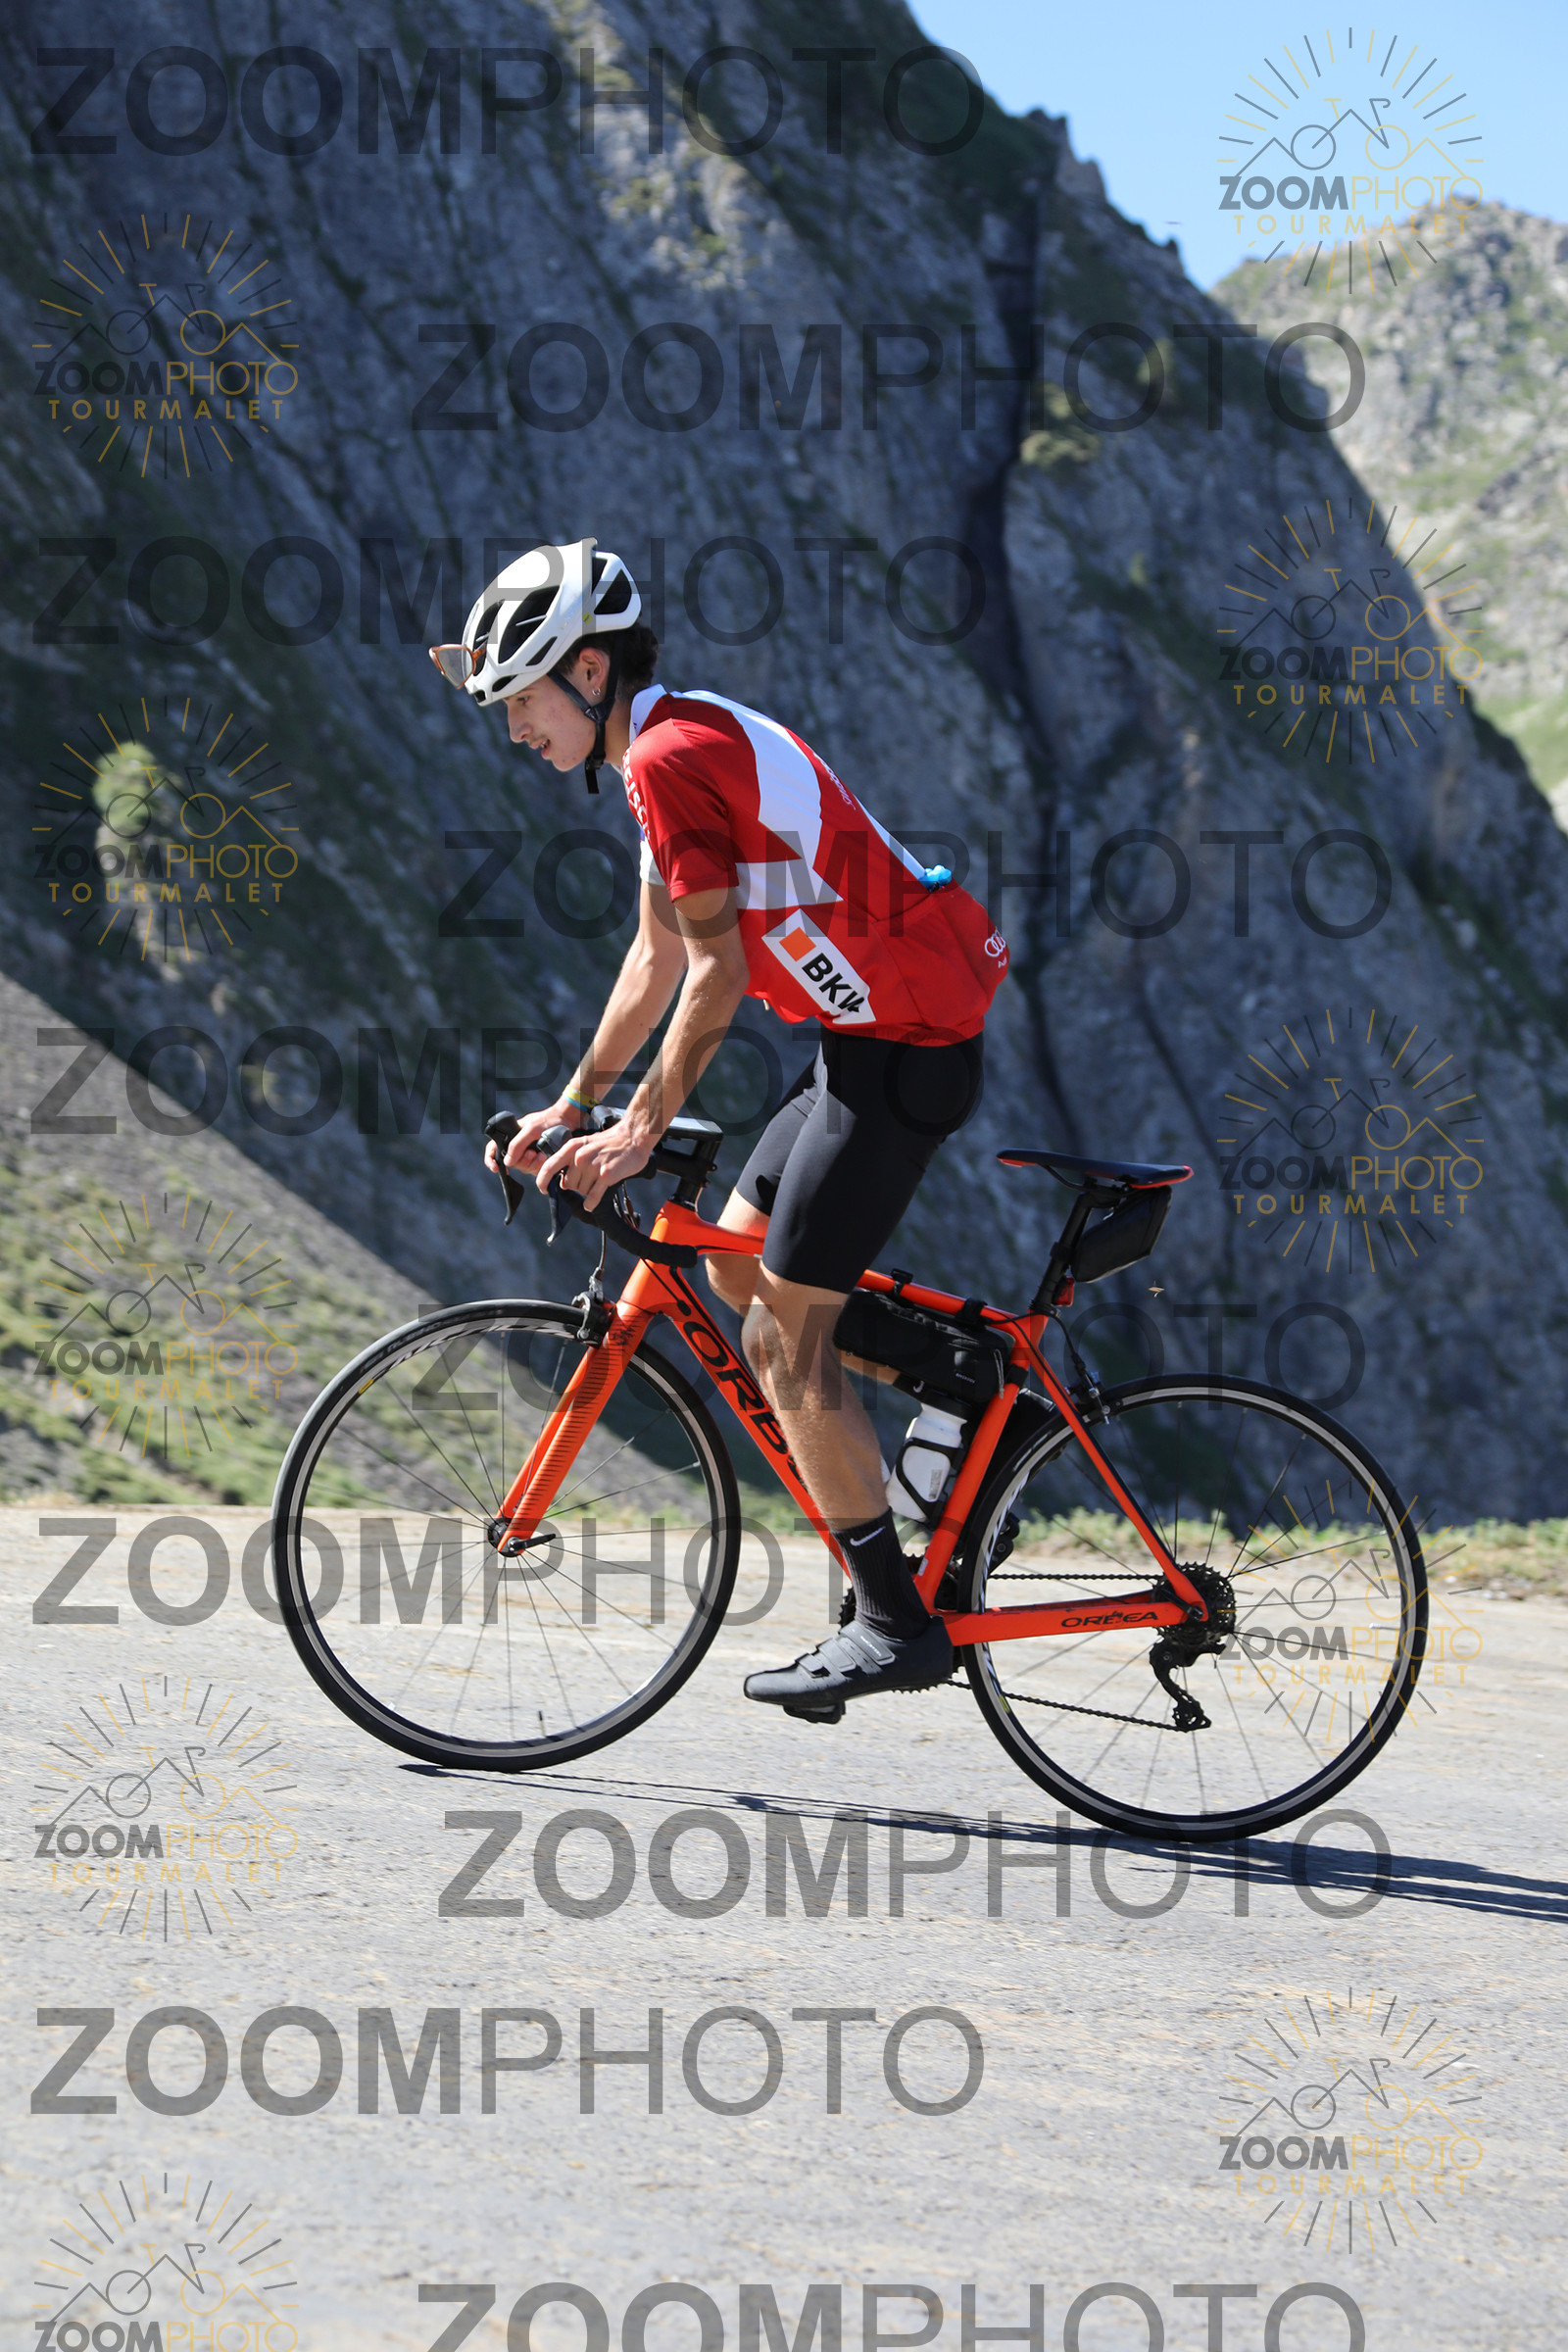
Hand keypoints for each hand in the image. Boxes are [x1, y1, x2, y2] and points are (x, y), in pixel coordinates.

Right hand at [482, 1099, 583, 1177]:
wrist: (570, 1121)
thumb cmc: (549, 1120)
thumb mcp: (531, 1129)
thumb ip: (517, 1144)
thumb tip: (507, 1162)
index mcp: (511, 1135)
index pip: (493, 1148)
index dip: (491, 1159)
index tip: (496, 1168)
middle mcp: (519, 1146)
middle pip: (511, 1162)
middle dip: (521, 1161)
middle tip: (532, 1153)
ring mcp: (530, 1154)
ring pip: (524, 1168)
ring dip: (532, 1164)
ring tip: (542, 1155)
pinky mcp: (541, 1160)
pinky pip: (536, 1170)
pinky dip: (540, 1166)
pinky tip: (546, 1158)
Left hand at [535, 1119, 653, 1211]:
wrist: (633, 1137)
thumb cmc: (610, 1143)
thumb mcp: (585, 1145)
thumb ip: (571, 1161)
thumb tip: (563, 1183)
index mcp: (572, 1147)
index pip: (549, 1166)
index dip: (542, 1180)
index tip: (543, 1189)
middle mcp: (580, 1156)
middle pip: (568, 1184)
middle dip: (577, 1185)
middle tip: (590, 1178)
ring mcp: (592, 1165)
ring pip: (581, 1191)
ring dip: (589, 1190)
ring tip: (600, 1178)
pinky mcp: (606, 1175)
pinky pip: (592, 1197)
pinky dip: (591, 1203)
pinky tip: (591, 1204)